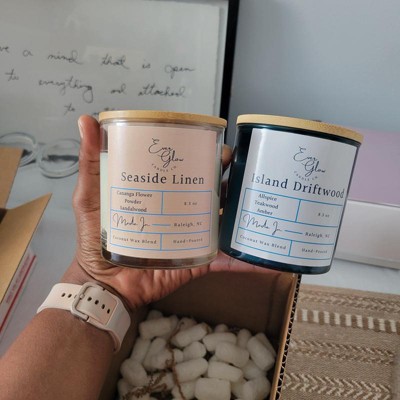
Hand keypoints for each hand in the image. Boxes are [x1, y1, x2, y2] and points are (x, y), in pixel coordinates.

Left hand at [63, 115, 258, 310]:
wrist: (103, 282)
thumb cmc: (97, 237)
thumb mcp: (91, 195)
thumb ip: (90, 161)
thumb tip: (87, 120)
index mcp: (162, 193)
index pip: (188, 169)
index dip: (205, 155)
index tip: (218, 145)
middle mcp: (182, 211)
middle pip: (212, 191)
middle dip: (230, 179)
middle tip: (244, 169)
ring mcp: (193, 235)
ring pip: (224, 220)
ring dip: (243, 212)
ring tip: (261, 200)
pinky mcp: (199, 260)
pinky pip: (225, 260)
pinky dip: (244, 260)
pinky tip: (263, 257)